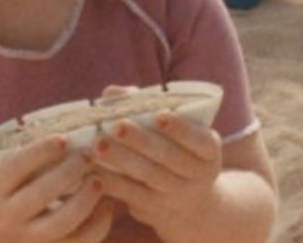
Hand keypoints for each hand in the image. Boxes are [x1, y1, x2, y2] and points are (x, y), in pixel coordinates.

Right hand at [0, 135, 113, 241]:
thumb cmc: (9, 193)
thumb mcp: (8, 176)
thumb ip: (31, 159)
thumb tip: (71, 134)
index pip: (16, 167)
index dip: (40, 151)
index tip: (63, 138)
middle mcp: (9, 216)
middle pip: (41, 195)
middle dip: (69, 173)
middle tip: (88, 156)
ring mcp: (29, 240)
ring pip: (61, 224)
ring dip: (85, 200)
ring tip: (99, 181)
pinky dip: (97, 225)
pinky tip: (107, 206)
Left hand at [93, 112, 221, 233]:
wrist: (190, 202)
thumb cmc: (174, 146)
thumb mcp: (172, 127)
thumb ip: (144, 103)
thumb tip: (112, 92)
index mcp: (209, 150)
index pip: (199, 139)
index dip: (180, 128)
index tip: (159, 115)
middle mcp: (198, 175)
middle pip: (168, 156)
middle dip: (140, 140)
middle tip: (116, 125)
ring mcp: (177, 195)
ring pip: (147, 175)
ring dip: (121, 159)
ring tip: (98, 145)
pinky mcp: (155, 209)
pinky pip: (131, 194)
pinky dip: (112, 181)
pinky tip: (93, 167)